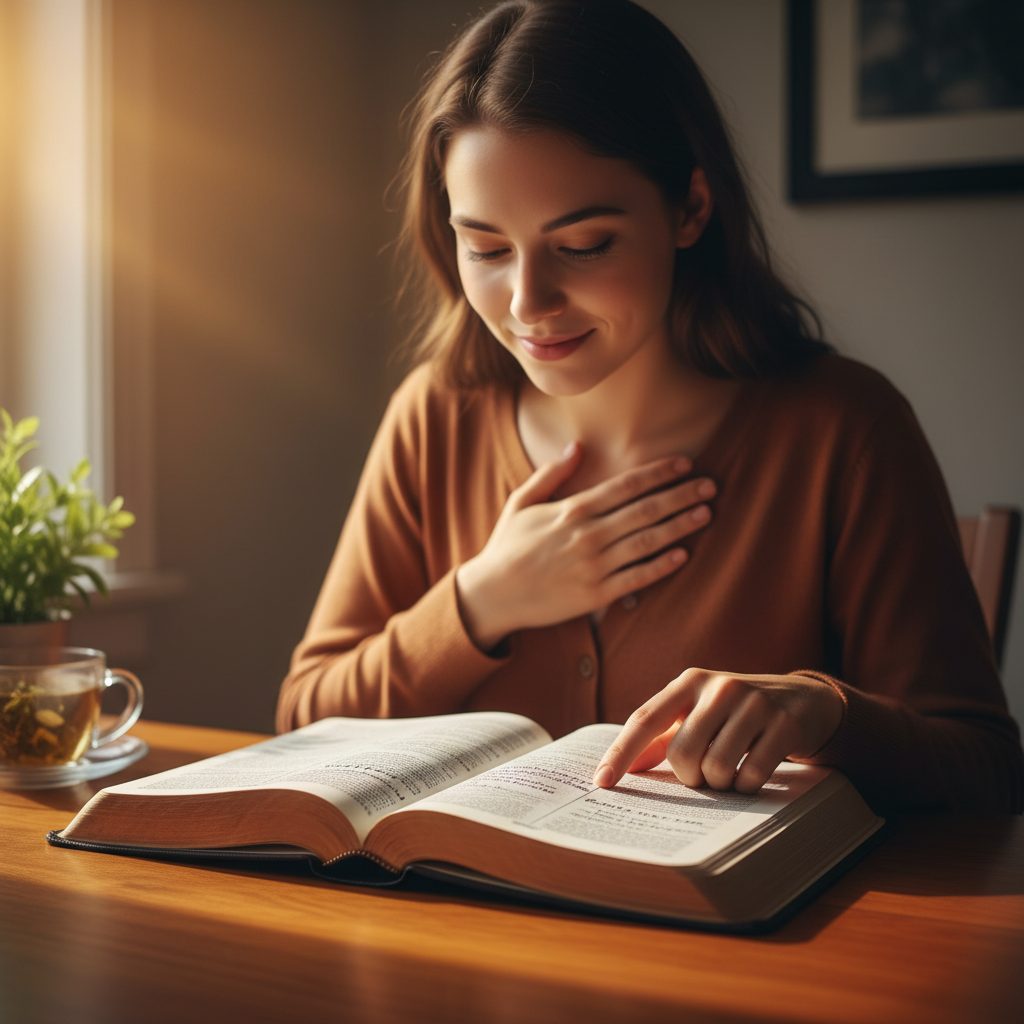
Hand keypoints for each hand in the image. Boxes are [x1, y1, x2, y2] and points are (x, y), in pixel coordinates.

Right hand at [456, 443, 714, 649]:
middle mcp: (588, 534)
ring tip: (706, 513)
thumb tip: (578, 447)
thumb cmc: (508, 546)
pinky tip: (682, 555)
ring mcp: (594, 565)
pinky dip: (661, 566)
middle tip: (711, 485)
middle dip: (681, 495)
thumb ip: (553, 474)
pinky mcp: (596, 595)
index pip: (626, 485)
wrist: (492, 594)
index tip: (685, 464)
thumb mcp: (523, 502)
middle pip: (646, 509)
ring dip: (680, 526)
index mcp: (574, 509)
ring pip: (647, 541)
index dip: (659, 473)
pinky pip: (636, 578)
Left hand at [592, 668, 844, 793]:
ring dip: (720, 784)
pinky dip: (748, 786)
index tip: (601, 783)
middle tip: (704, 775)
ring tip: (730, 771)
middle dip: (690, 777)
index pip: (645, 719)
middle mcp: (719, 686)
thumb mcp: (698, 713)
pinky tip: (754, 773)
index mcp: (689, 682)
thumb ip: (662, 737)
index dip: (621, 753)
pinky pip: (751, 775)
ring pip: (716, 768)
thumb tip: (626, 768)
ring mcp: (754, 703)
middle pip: (682, 754)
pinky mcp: (784, 723)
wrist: (802, 700)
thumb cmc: (735, 713)